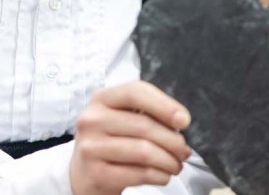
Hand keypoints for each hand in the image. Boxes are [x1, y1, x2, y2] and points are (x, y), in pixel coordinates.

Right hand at [69, 81, 191, 194]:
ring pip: (144, 152)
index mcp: (102, 99)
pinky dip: (160, 176)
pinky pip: (140, 174)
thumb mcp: (121, 119)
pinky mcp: (96, 174)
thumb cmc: (111, 142)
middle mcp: (92, 120)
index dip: (164, 105)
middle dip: (173, 141)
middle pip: (144, 126)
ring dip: (169, 161)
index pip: (136, 92)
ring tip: (176, 165)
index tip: (184, 121)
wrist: (83, 174)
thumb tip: (180, 121)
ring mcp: (91, 148)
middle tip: (184, 151)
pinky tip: (164, 176)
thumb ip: (147, 113)